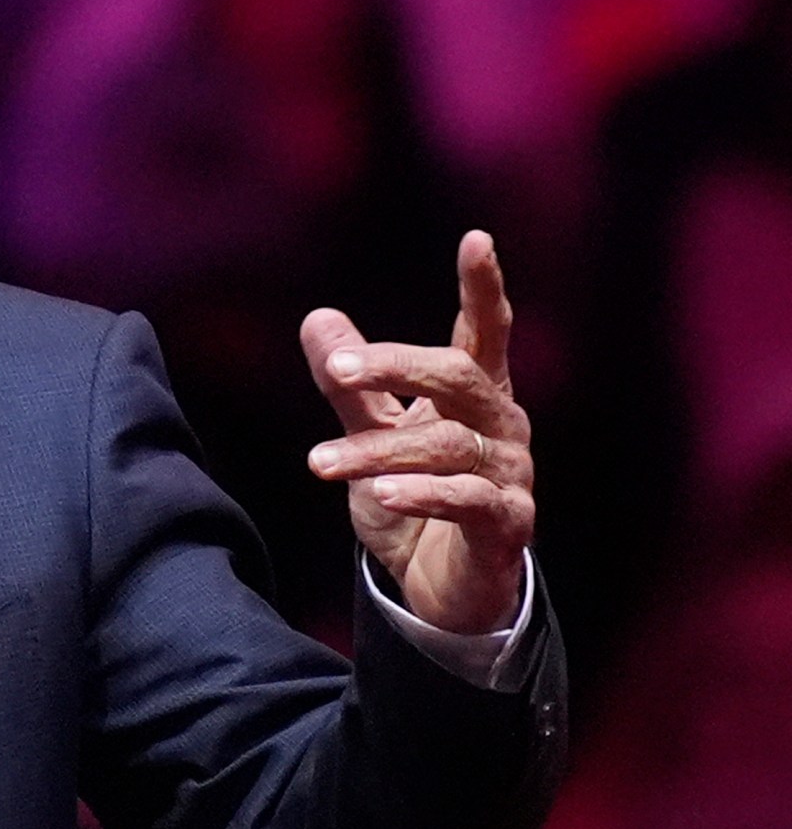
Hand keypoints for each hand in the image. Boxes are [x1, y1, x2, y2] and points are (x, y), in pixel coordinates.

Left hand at [300, 231, 532, 634]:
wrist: (439, 589)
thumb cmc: (411, 498)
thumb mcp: (371, 434)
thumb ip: (350, 385)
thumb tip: (318, 317)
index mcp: (475, 395)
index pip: (484, 332)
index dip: (483, 288)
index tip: (476, 239)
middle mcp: (502, 426)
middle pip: (460, 376)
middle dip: (398, 366)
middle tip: (339, 368)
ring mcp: (511, 476)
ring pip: (448, 445)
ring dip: (377, 452)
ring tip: (318, 465)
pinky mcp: (510, 526)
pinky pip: (470, 501)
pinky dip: (423, 495)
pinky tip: (381, 495)